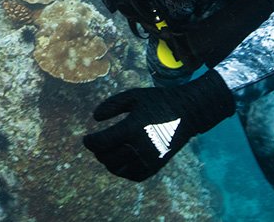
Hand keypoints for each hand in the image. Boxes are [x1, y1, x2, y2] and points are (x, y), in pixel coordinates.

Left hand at [82, 70, 234, 180]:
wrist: (187, 112)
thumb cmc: (158, 101)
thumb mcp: (134, 96)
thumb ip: (112, 105)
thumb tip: (95, 118)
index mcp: (132, 128)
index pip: (101, 143)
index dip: (89, 142)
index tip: (85, 139)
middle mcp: (140, 147)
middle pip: (107, 158)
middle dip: (98, 152)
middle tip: (96, 144)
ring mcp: (149, 159)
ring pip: (118, 169)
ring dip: (108, 162)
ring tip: (107, 151)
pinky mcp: (156, 166)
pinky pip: (133, 175)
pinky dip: (122, 170)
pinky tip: (121, 159)